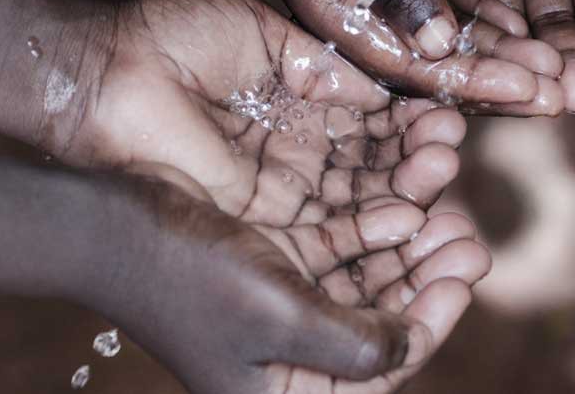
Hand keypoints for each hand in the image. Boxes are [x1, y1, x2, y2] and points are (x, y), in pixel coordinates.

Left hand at [53, 0, 475, 219]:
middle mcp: (301, 148)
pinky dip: (373, 223)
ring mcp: (284, 185)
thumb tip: (384, 84)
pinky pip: (329, 228)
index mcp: (304, 99)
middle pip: (377, 162)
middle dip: (420, 154)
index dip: (413, 115)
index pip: (375, 117)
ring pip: (362, 197)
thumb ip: (328, 65)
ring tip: (444, 166)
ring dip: (407, 187)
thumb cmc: (174, 39)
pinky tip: (412, 210)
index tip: (451, 104)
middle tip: (453, 141)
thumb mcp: (268, 36)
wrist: (107, 74)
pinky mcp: (263, 219)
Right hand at [99, 171, 490, 393]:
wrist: (105, 218)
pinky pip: (339, 247)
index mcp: (281, 390)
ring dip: (408, 248)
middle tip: (469, 238)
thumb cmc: (183, 272)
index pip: (379, 369)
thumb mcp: (276, 316)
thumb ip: (351, 345)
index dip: (430, 322)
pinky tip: (404, 199)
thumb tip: (408, 346)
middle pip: (380, 322)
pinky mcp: (274, 259)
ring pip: (366, 280)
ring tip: (448, 210)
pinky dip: (373, 227)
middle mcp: (286, 353)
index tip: (464, 274)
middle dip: (427, 278)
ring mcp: (281, 303)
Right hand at [162, 0, 563, 114]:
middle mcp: (357, 11)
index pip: (410, 70)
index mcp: (333, 20)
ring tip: (552, 61)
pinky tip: (522, 18)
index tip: (528, 91)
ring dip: (495, 45)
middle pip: (432, 60)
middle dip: (494, 76)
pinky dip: (479, 5)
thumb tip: (441, 48)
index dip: (472, 85)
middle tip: (555, 89)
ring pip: (443, 27)